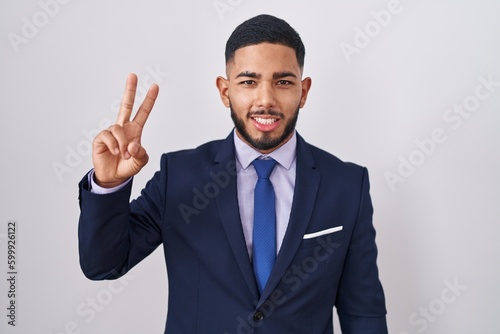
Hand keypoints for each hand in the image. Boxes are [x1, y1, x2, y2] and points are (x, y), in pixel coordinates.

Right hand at [92, 73, 158, 187]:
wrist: (113, 177)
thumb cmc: (127, 166)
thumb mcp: (140, 162)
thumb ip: (140, 154)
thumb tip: (133, 145)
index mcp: (134, 130)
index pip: (142, 112)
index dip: (149, 100)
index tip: (155, 86)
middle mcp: (123, 128)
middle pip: (126, 105)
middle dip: (129, 90)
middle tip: (133, 75)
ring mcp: (111, 132)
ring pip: (118, 129)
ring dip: (123, 144)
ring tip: (123, 155)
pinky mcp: (101, 138)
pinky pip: (108, 136)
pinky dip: (114, 146)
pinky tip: (115, 152)